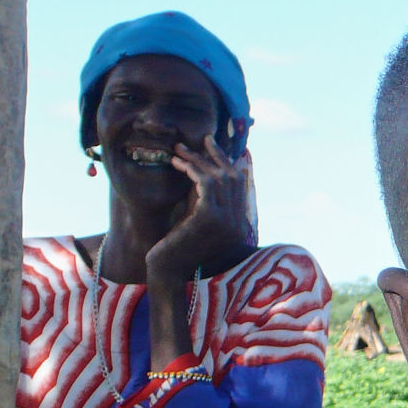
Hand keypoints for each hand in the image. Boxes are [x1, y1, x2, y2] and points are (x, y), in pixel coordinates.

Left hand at [145, 129, 255, 285]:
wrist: (167, 269)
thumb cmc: (175, 246)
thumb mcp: (194, 217)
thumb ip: (203, 198)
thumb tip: (203, 169)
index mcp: (238, 225)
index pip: (240, 185)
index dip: (228, 163)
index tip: (214, 147)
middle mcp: (238, 224)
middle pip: (233, 178)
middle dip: (217, 155)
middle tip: (202, 139)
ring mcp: (227, 222)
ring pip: (219, 178)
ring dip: (199, 160)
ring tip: (180, 149)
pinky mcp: (211, 219)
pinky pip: (206, 184)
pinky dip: (192, 169)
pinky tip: (178, 163)